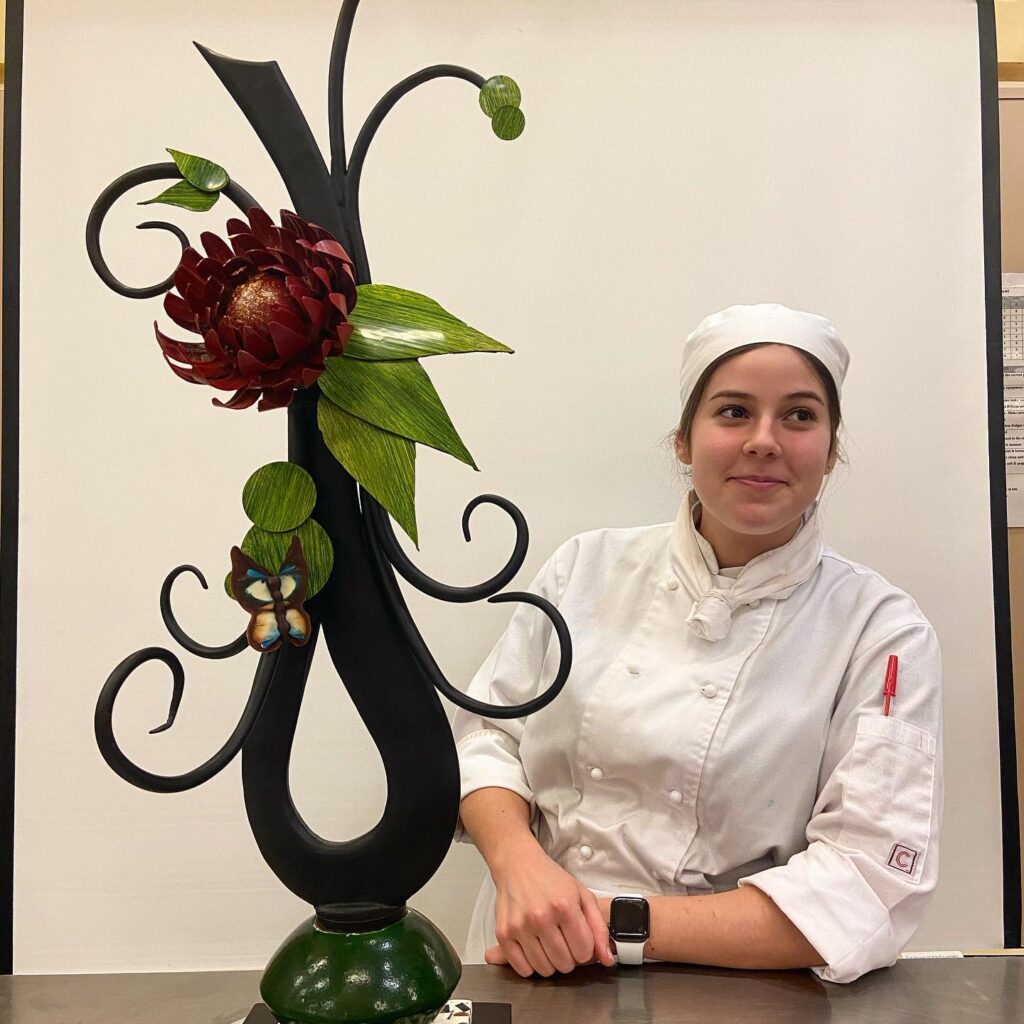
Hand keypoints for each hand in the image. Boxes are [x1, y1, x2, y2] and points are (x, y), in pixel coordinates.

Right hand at [484, 844, 614, 975]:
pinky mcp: (503, 934)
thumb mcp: (582, 895)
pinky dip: (530, 965)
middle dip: (568, 956)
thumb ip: (599, 928)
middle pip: (565, 964)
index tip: (578, 938)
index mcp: (564, 906)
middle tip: (563, 940)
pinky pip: (522, 969)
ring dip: (550, 962)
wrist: (517, 864)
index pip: (584, 952)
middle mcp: (541, 917)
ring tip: (548, 942)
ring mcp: (520, 927)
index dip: (584, 948)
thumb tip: (608, 959)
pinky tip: (533, 948)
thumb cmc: (550, 879)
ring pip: (544, 970)